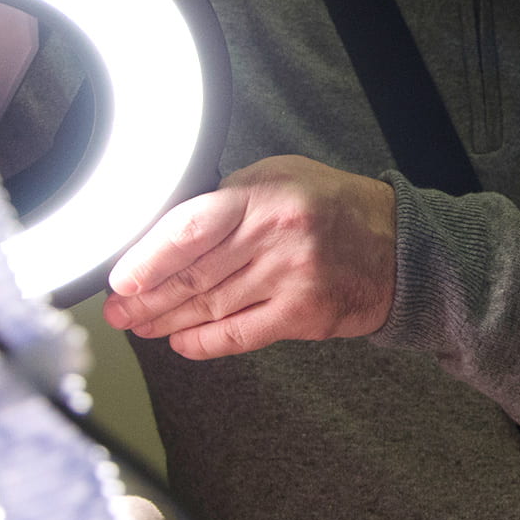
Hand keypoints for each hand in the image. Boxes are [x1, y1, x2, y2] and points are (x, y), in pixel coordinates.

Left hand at [102, 155, 397, 359]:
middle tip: (119, 309)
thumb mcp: (281, 177)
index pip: (189, 229)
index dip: (148, 259)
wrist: (400, 245)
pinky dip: (205, 342)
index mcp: (265, 196)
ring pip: (211, 307)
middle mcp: (276, 237)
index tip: (121, 278)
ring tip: (141, 325)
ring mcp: (291, 278)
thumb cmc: (335, 207)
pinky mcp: (304, 314)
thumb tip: (168, 234)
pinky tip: (182, 342)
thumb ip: (229, 199)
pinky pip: (240, 335)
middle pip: (194, 275)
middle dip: (146, 298)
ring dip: (167, 321)